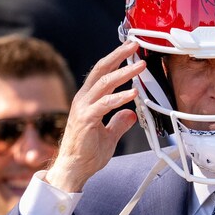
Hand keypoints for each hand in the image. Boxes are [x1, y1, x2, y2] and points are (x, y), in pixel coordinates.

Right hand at [46, 42, 145, 191]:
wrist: (74, 170)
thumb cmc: (87, 153)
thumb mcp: (110, 135)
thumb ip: (119, 122)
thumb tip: (131, 113)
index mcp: (89, 100)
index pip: (103, 73)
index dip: (116, 59)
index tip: (131, 49)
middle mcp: (84, 99)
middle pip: (102, 70)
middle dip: (119, 55)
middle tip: (135, 44)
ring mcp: (84, 108)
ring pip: (104, 83)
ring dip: (124, 72)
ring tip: (140, 65)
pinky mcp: (86, 120)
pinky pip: (104, 104)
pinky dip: (119, 97)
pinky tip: (133, 93)